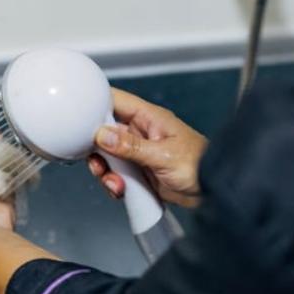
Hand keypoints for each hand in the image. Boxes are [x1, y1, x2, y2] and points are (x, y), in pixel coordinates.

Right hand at [88, 88, 207, 207]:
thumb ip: (131, 145)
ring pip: (107, 156)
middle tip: (99, 164)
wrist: (213, 193)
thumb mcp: (163, 155)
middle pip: (103, 132)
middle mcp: (140, 132)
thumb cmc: (200, 166)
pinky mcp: (138, 171)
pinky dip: (114, 183)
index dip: (94, 106)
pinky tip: (122, 191)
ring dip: (105, 171)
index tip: (80, 121)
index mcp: (148, 118)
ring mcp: (138, 152)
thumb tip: (102, 134)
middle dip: (96, 150)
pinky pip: (116, 173)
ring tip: (115, 183)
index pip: (115, 100)